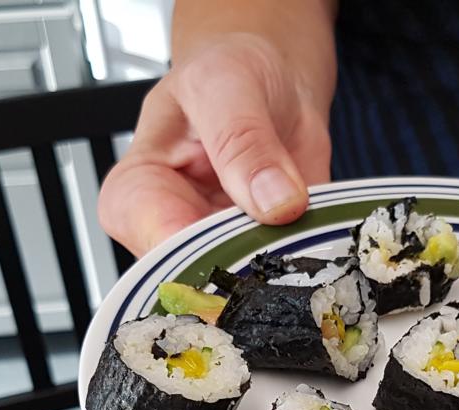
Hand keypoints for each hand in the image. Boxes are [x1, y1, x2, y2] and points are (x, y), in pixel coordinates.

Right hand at [98, 33, 331, 256]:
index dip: (195, 256)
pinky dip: (308, 265)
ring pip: (246, 288)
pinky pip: (286, 277)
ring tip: (303, 230)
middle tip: (284, 239)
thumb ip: (245, 142)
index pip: (153, 242)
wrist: (273, 77)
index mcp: (138, 190)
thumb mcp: (228, 86)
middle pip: (199, 278)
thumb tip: (274, 202)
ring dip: (282, 270)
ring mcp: (222, 248)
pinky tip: (320, 242)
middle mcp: (174, 229)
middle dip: (246, 269)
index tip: (241, 247)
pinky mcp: (265, 254)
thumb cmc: (227, 72)